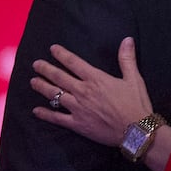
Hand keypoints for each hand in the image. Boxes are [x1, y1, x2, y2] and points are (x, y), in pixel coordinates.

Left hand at [31, 37, 152, 145]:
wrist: (136, 130)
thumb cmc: (136, 104)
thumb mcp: (134, 79)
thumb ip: (127, 59)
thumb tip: (127, 40)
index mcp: (96, 79)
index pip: (74, 62)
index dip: (61, 54)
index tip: (52, 49)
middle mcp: (83, 91)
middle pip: (59, 77)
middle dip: (45, 69)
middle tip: (36, 64)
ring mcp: (78, 108)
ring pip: (54, 94)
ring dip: (42, 87)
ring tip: (33, 82)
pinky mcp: (77, 124)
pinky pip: (57, 118)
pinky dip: (45, 114)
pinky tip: (36, 111)